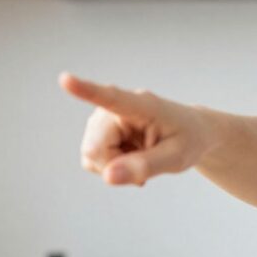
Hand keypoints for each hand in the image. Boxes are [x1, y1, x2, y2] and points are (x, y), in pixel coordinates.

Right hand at [61, 72, 212, 185]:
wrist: (192, 133)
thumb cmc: (188, 140)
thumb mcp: (176, 157)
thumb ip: (145, 166)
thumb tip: (108, 177)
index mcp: (141, 105)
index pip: (110, 97)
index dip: (86, 90)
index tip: (65, 79)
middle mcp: (115, 108)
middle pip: (95, 148)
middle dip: (115, 167)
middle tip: (144, 171)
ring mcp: (103, 119)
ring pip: (91, 156)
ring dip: (114, 167)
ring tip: (141, 159)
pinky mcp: (98, 130)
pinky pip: (92, 159)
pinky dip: (110, 167)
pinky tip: (130, 159)